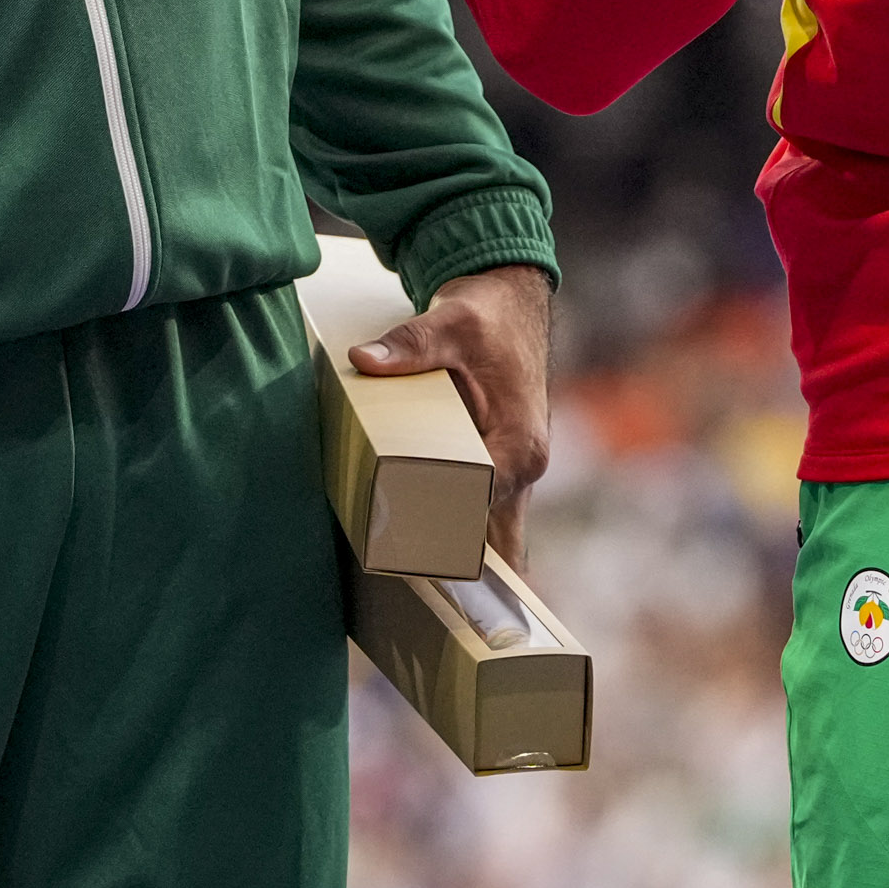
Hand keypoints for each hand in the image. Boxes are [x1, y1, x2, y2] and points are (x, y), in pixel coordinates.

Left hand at [349, 261, 555, 565]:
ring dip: (457, 556)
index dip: (443, 530)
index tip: (405, 551)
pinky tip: (421, 556)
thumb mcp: (450, 323)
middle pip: (494, 540)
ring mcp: (513, 473)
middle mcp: (523, 467)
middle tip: (404, 583)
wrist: (511, 305)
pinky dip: (458, 536)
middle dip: (455, 565)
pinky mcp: (499, 469)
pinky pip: (483, 517)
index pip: (481, 505)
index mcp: (520, 444)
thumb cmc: (489, 317)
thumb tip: (365, 360)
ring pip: (492, 536)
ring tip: (405, 580)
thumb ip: (410, 345)